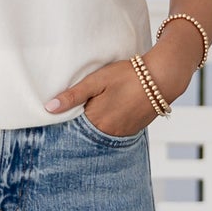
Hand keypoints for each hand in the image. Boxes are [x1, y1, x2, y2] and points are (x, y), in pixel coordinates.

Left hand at [45, 32, 198, 133]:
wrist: (162, 78)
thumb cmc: (128, 75)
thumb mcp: (97, 80)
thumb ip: (73, 95)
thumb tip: (49, 108)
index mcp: (96, 121)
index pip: (72, 130)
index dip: (64, 124)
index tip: (55, 119)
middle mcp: (109, 133)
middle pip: (86, 135)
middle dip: (77, 127)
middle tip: (72, 116)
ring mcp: (122, 133)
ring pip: (100, 135)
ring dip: (94, 127)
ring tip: (91, 113)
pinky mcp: (133, 131)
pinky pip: (114, 132)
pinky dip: (108, 126)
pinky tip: (107, 114)